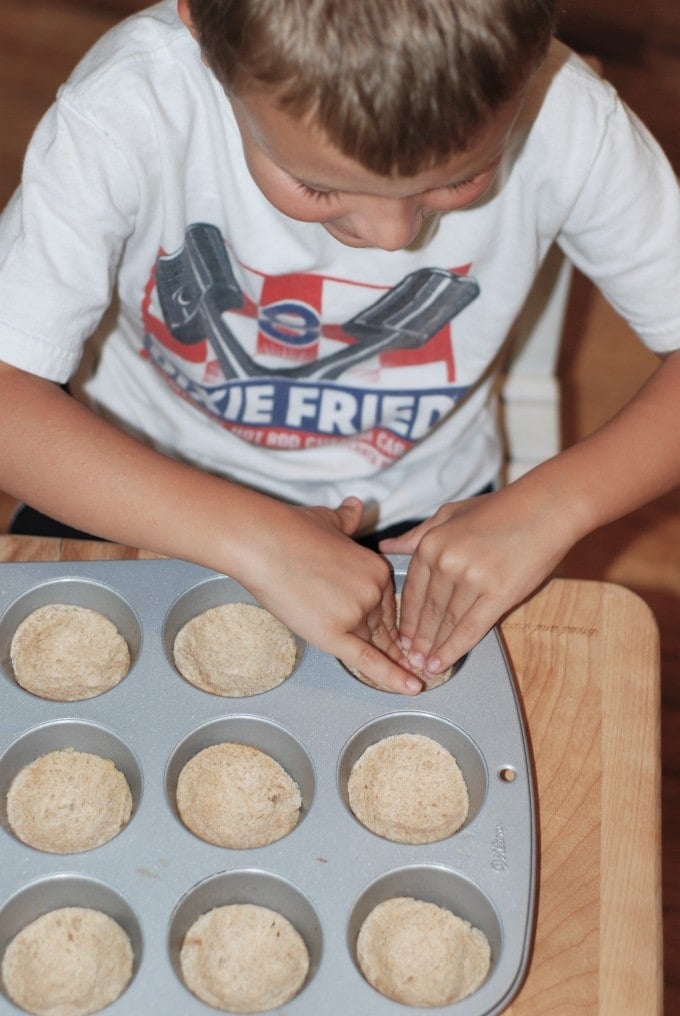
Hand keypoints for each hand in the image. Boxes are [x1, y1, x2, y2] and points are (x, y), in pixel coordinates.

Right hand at [238, 496, 422, 694]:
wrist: (263, 542)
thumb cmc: (290, 530)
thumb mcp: (329, 520)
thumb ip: (348, 519)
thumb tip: (357, 507)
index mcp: (375, 568)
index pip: (387, 603)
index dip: (388, 621)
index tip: (397, 635)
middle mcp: (372, 591)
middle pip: (383, 625)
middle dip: (393, 643)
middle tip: (408, 662)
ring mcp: (355, 612)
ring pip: (374, 642)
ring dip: (392, 661)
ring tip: (408, 679)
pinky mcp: (334, 632)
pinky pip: (368, 659)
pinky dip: (391, 676)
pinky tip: (410, 688)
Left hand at [379, 488, 571, 674]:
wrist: (545, 508)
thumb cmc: (499, 509)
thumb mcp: (450, 514)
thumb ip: (417, 535)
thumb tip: (386, 548)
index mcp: (432, 543)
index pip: (413, 589)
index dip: (406, 617)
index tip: (401, 635)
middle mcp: (447, 562)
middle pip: (427, 610)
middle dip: (417, 638)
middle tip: (409, 658)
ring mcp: (472, 579)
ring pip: (447, 622)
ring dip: (433, 647)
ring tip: (423, 665)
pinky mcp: (498, 594)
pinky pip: (471, 628)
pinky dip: (454, 649)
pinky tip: (442, 663)